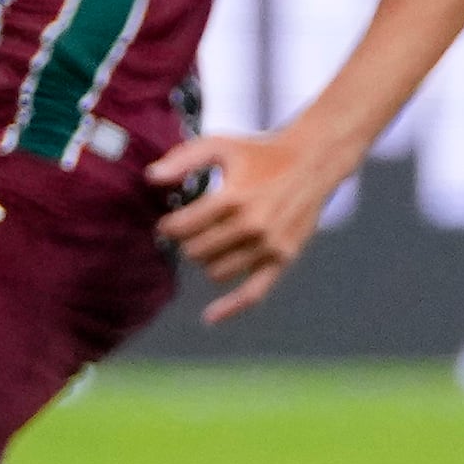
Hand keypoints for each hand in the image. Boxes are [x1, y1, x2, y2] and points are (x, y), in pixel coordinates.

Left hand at [148, 121, 344, 321]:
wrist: (311, 162)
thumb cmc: (261, 154)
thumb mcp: (221, 146)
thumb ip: (184, 159)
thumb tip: (151, 178)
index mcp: (233, 198)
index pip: (182, 228)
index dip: (169, 226)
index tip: (169, 222)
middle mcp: (251, 226)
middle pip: (196, 252)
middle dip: (187, 242)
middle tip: (191, 231)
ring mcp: (268, 246)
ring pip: (216, 272)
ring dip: (207, 260)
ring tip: (212, 242)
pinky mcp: (282, 258)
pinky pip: (253, 294)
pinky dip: (230, 308)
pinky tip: (210, 317)